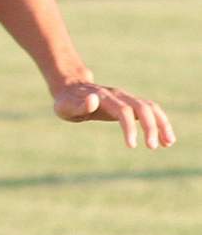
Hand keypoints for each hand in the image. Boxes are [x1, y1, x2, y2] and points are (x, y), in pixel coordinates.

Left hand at [53, 80, 175, 149]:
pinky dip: (160, 122)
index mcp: (104, 98)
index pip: (123, 111)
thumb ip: (78, 105)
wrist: (71, 88)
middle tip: (152, 147)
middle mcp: (119, 95)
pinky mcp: (130, 103)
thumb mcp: (65, 105)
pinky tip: (164, 139)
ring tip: (168, 143)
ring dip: (162, 124)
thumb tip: (93, 100)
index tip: (131, 146)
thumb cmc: (66, 102)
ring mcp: (126, 98)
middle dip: (151, 127)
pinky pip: (150, 110)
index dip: (129, 127)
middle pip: (142, 107)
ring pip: (151, 107)